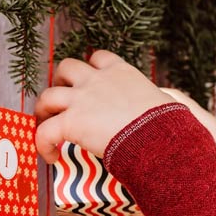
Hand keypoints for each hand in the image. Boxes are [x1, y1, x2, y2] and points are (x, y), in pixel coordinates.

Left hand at [34, 50, 171, 163]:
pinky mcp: (72, 122)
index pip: (99, 58)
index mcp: (122, 73)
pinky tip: (50, 157)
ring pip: (47, 96)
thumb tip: (173, 104)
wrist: (159, 138)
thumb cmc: (169, 126)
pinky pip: (45, 131)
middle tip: (63, 100)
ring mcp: (81, 99)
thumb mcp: (169, 103)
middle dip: (61, 82)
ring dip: (44, 110)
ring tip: (46, 126)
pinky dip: (43, 143)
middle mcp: (97, 80)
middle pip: (67, 67)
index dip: (91, 70)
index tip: (90, 82)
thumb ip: (161, 100)